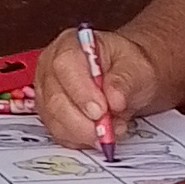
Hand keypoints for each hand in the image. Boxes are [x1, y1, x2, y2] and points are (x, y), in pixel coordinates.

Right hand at [34, 20, 163, 149]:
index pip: (65, 65)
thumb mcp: (137, 67)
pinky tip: (98, 134)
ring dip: (84, 132)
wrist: (128, 79)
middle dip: (83, 120)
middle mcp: (51, 66)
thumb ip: (125, 81)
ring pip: (55, 120)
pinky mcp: (49, 115)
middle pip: (55, 98)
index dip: (80, 91)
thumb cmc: (128, 67)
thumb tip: (114, 98)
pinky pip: (59, 133)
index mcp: (70, 44)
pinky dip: (81, 139)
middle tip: (108, 129)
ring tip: (111, 130)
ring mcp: (47, 92)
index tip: (101, 111)